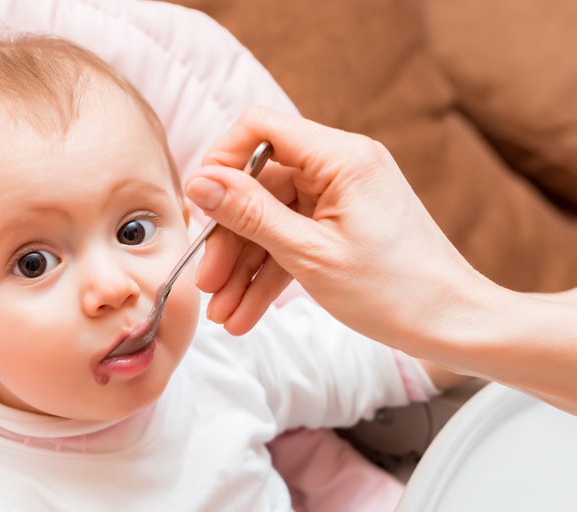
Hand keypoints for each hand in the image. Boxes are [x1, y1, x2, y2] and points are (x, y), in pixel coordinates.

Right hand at [185, 106, 483, 344]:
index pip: (260, 128)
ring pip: (272, 222)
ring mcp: (341, 199)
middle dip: (230, 241)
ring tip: (224, 314)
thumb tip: (200, 182)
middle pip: (260, 188)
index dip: (221, 161)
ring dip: (245, 268)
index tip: (201, 206)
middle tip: (207, 284)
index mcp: (340, 157)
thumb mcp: (309, 255)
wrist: (453, 326)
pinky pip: (293, 241)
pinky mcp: (342, 226)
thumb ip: (250, 214)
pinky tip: (246, 313)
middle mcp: (341, 168)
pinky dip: (270, 275)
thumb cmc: (394, 291)